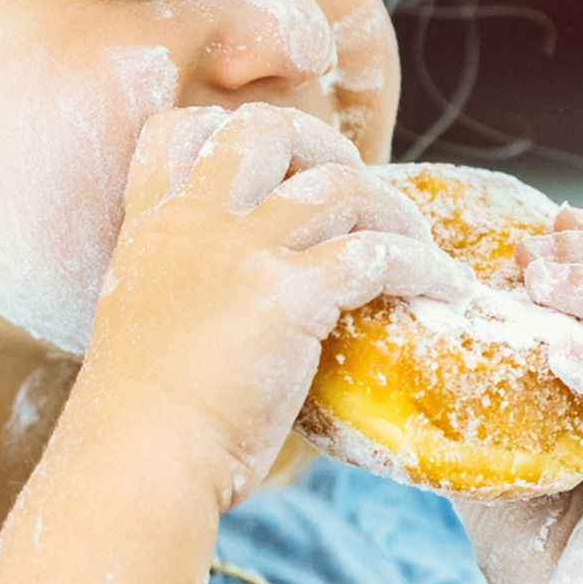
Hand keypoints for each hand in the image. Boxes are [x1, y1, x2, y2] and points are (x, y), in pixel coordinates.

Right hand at [80, 102, 470, 511]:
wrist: (141, 456)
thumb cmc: (139, 420)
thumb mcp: (140, 327)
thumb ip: (183, 292)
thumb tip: (234, 307)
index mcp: (152, 230)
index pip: (176, 131)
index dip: (228, 127)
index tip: (271, 163)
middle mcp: (195, 223)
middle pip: (266, 128)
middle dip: (324, 144)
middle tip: (356, 187)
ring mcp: (243, 252)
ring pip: (339, 186)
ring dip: (392, 210)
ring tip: (416, 244)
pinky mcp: (289, 294)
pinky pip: (375, 254)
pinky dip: (422, 267)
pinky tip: (442, 292)